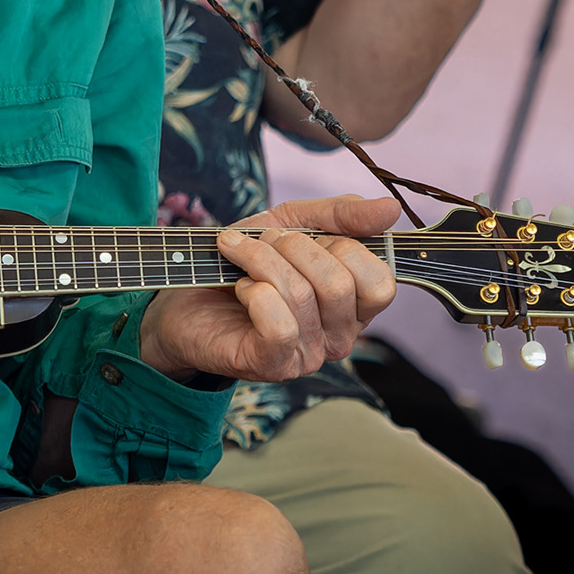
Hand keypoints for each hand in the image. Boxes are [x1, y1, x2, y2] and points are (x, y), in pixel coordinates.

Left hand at [139, 194, 402, 381]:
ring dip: (261, 260)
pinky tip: (240, 290)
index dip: (342, 245)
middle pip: (339, 283)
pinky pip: (279, 324)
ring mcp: (308, 355)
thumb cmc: (242, 262)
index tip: (301, 233)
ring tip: (239, 255)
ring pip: (302, 295)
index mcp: (353, 305)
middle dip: (293, 246)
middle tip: (263, 242)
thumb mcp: (291, 222)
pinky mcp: (273, 365)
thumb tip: (390, 207)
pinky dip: (254, 292)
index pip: (379, 280)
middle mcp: (339, 336)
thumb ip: (340, 215)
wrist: (183, 296)